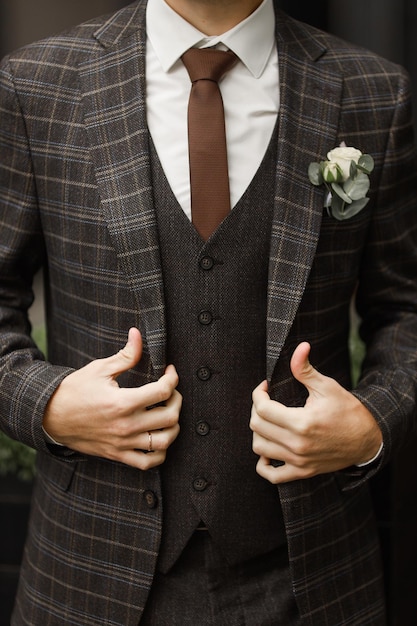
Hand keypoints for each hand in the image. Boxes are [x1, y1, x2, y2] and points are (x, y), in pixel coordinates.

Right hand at [43, 328, 181, 469]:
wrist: (50, 416)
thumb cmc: (74, 390)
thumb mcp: (99, 368)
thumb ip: (125, 355)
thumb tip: (138, 334)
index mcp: (122, 402)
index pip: (163, 391)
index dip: (172, 378)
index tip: (170, 372)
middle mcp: (125, 426)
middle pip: (169, 417)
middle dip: (177, 401)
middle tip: (172, 392)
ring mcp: (122, 443)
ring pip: (163, 442)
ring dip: (173, 427)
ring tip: (168, 414)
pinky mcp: (117, 454)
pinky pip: (147, 462)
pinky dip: (160, 452)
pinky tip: (158, 437)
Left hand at [250, 342, 382, 483]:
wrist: (366, 438)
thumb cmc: (346, 410)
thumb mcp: (326, 386)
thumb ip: (305, 368)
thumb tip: (300, 347)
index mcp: (301, 422)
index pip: (263, 408)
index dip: (258, 394)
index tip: (264, 387)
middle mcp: (297, 444)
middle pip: (257, 426)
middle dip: (257, 409)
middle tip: (266, 401)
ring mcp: (299, 461)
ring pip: (259, 448)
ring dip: (258, 432)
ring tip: (268, 421)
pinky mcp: (302, 472)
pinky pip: (272, 476)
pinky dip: (263, 464)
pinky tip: (268, 449)